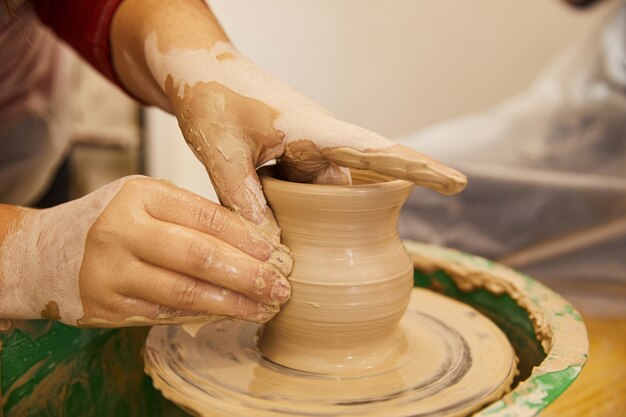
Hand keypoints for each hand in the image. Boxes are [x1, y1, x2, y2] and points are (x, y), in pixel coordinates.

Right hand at [0, 176, 291, 326]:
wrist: (46, 251)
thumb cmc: (111, 220)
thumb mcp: (146, 200)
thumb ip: (191, 214)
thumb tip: (253, 239)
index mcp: (139, 195)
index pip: (204, 216)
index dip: (244, 237)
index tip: (274, 252)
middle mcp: (122, 232)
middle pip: (199, 257)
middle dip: (246, 275)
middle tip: (279, 287)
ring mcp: (111, 272)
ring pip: (185, 292)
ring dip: (231, 304)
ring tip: (263, 307)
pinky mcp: (107, 306)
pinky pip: (166, 313)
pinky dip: (203, 315)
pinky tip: (229, 315)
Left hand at [110, 0, 467, 236]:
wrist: (196, 70)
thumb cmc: (210, 94)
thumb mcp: (221, 150)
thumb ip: (243, 198)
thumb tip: (269, 249)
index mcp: (312, 129)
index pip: (376, 151)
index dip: (417, 168)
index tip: (456, 182)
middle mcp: (318, 141)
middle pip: (365, 177)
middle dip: (394, 191)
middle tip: (439, 201)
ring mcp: (306, 151)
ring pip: (333, 192)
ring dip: (331, 216)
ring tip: (321, 243)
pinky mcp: (291, 158)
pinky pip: (309, 191)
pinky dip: (306, 211)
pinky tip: (294, 231)